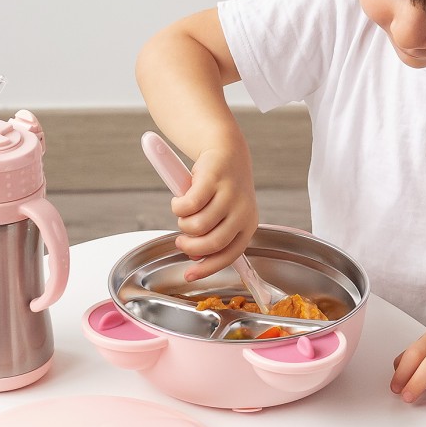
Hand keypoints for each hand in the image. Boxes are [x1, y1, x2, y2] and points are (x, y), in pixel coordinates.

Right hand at [172, 146, 258, 280]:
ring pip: (197, 226)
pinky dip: (178, 206)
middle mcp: (242, 211)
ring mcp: (228, 195)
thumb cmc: (223, 188)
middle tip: (181, 241)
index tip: (188, 276)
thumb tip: (196, 257)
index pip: (229, 255)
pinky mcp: (212, 179)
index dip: (207, 269)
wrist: (226, 150)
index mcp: (247, 224)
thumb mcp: (225, 215)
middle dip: (191, 246)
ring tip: (183, 214)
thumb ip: (213, 236)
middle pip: (212, 243)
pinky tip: (179, 200)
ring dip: (183, 223)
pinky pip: (188, 205)